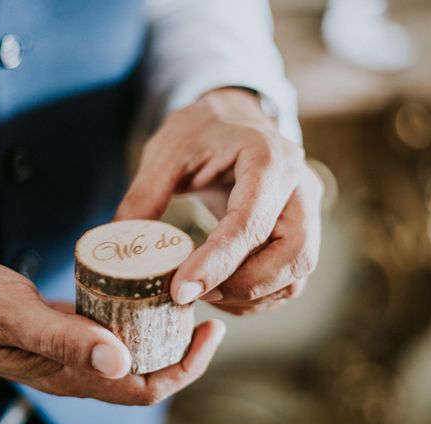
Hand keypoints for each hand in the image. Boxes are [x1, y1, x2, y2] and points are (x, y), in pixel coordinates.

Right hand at [0, 255, 224, 404]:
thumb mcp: (15, 317)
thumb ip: (65, 339)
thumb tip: (123, 360)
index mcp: (69, 375)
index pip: (144, 389)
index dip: (184, 369)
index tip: (209, 334)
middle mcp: (75, 368)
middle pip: (145, 375)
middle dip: (183, 354)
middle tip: (206, 317)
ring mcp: (70, 350)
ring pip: (131, 354)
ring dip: (162, 336)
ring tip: (186, 304)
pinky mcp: (64, 328)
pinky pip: (110, 332)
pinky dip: (135, 318)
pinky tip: (146, 294)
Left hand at [115, 88, 322, 314]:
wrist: (233, 120)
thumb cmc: (202, 132)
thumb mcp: (166, 153)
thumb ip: (144, 198)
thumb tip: (122, 253)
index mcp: (268, 158)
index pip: (250, 222)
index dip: (217, 262)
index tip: (181, 290)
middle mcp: (299, 186)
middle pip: (294, 254)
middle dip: (244, 286)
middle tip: (196, 293)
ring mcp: (307, 210)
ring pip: (296, 272)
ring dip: (251, 296)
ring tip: (205, 293)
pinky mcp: (301, 230)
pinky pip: (290, 277)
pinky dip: (257, 295)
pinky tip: (222, 290)